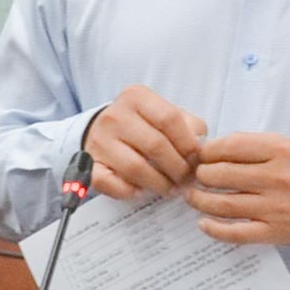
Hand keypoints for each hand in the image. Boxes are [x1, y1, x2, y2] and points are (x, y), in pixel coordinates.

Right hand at [85, 86, 207, 200]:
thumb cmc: (143, 124)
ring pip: (136, 167)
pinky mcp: (89, 163)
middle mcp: (114, 116)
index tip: (197, 160)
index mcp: (137, 97)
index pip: (170, 119)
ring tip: (171, 188)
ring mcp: (99, 140)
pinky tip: (141, 191)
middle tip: (187, 180)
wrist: (101, 129)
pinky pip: (109, 182)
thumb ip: (188, 125)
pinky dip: (128, 191)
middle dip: (178, 168)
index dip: (188, 144)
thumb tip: (200, 147)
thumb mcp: (165, 114)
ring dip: (159, 183)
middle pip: (155, 145)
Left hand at [188, 132, 289, 246]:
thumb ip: (254, 145)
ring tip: (193, 196)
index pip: (229, 147)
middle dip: (201, 175)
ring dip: (200, 200)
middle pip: (220, 175)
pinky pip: (235, 233)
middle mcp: (277, 178)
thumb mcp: (289, 145)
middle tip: (198, 176)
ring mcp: (275, 207)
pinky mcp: (274, 231)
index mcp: (281, 151)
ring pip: (222, 204)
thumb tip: (213, 149)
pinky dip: (214, 229)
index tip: (202, 156)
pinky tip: (204, 223)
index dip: (207, 151)